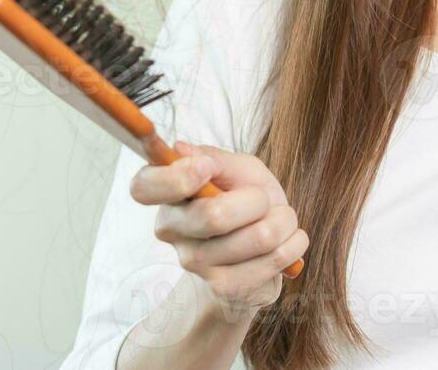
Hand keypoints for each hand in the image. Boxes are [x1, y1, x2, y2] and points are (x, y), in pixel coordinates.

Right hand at [130, 140, 308, 318]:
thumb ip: (216, 159)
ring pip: (258, 237)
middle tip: (264, 200)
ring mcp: (195, 263)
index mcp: (167, 196)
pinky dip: (293, 244)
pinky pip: (274, 259)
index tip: (206, 168)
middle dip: (259, 200)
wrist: (261, 249)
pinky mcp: (223, 287)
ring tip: (281, 220)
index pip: (144, 188)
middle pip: (214, 216)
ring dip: (284, 221)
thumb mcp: (238, 170)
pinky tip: (287, 242)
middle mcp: (172, 231)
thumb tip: (181, 150)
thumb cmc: (247, 201)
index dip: (175, 178)